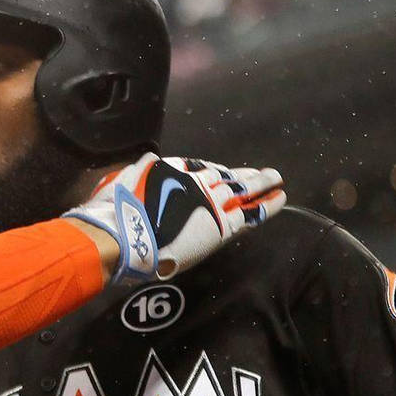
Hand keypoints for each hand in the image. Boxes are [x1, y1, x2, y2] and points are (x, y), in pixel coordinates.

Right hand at [64, 153, 284, 283]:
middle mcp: (195, 181)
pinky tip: (280, 199)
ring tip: (276, 179)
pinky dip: (267, 205)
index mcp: (170, 170)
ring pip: (243, 190)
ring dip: (262, 184)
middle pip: (226, 175)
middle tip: (263, 172)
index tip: (223, 171)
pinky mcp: (222, 225)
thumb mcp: (121, 183)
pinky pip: (251, 213)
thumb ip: (138, 171)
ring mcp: (212, 201)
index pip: (200, 166)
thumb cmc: (115, 214)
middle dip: (245, 174)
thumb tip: (147, 159)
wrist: (126, 236)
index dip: (214, 170)